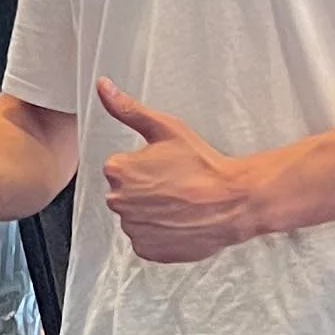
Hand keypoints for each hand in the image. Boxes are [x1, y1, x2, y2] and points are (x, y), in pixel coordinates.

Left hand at [95, 77, 270, 261]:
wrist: (233, 201)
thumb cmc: (202, 163)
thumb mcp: (166, 128)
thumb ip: (128, 109)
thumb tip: (102, 85)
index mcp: (117, 170)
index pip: (120, 169)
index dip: (145, 167)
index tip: (167, 167)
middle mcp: (117, 201)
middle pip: (125, 194)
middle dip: (145, 190)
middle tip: (176, 186)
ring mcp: (132, 228)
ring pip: (135, 218)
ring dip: (152, 213)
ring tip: (180, 204)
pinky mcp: (146, 250)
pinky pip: (146, 240)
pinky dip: (159, 234)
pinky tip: (179, 222)